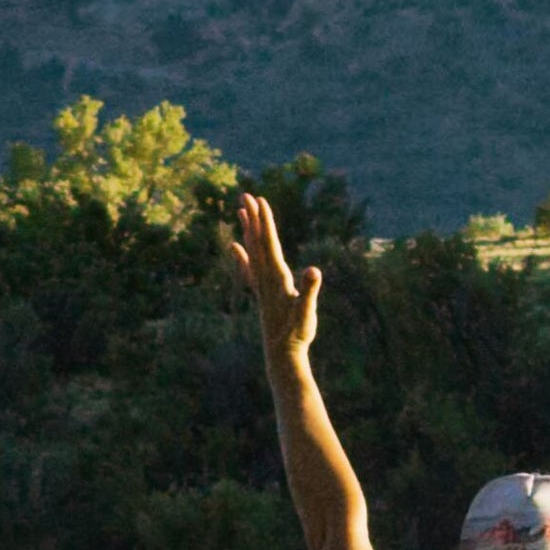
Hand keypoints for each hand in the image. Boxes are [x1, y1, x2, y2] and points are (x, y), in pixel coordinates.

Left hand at [222, 193, 320, 361]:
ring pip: (252, 250)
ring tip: (240, 210)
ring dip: (248, 230)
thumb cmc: (297, 333)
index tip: (260, 201)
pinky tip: (235, 246)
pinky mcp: (263, 292)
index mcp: (277, 277)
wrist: (282, 353)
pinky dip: (242, 255)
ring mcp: (262, 284)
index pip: (270, 243)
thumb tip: (315, 270)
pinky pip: (249, 267)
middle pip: (258, 241)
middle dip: (253, 218)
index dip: (265, 222)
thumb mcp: (307, 311)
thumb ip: (310, 290)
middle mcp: (266, 277)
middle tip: (246, 195)